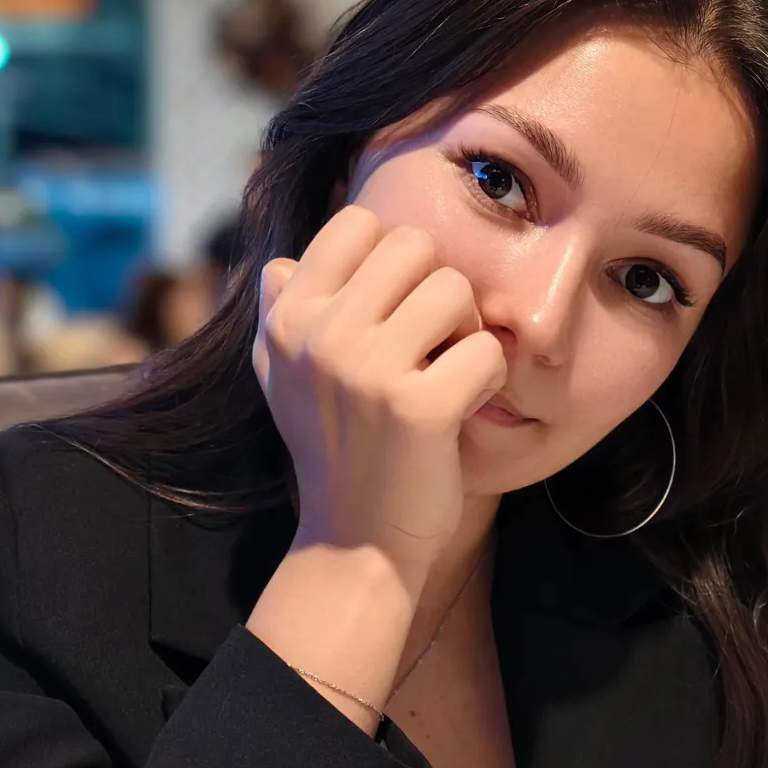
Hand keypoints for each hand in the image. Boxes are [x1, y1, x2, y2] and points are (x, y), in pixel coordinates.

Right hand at [252, 204, 506, 592]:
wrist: (355, 545)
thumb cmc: (333, 452)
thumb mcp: (284, 383)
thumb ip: (279, 316)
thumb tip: (280, 262)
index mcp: (288, 319)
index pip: (359, 222)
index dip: (393, 261)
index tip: (395, 311)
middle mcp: (319, 336)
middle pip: (416, 245)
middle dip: (436, 291)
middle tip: (429, 345)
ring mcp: (366, 370)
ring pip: (456, 289)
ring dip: (465, 332)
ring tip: (443, 375)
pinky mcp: (418, 408)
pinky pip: (486, 348)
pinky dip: (488, 378)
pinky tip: (462, 408)